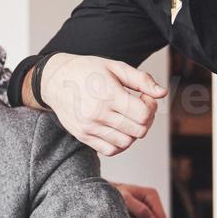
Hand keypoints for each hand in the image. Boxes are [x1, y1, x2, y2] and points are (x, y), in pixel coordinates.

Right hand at [39, 54, 166, 156]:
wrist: (54, 80)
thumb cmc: (87, 70)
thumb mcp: (115, 67)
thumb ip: (141, 79)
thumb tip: (162, 93)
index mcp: (108, 95)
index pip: (144, 115)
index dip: (151, 106)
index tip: (144, 96)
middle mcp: (98, 114)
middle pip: (139, 131)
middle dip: (146, 119)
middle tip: (139, 106)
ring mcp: (90, 128)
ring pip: (126, 143)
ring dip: (133, 132)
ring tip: (127, 117)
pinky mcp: (83, 136)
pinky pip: (110, 150)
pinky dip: (120, 143)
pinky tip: (118, 128)